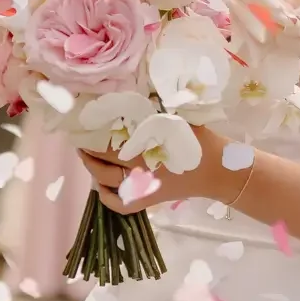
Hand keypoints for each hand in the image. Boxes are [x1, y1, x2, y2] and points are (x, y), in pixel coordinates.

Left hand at [78, 126, 237, 214]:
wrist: (219, 171)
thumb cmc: (200, 142)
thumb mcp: (178, 119)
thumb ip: (155, 110)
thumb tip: (131, 95)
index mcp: (148, 148)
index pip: (111, 143)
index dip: (94, 134)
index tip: (83, 124)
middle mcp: (142, 169)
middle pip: (105, 162)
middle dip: (89, 151)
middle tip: (80, 139)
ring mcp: (144, 187)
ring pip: (109, 182)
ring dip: (93, 170)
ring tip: (86, 157)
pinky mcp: (150, 199)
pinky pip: (122, 205)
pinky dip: (108, 198)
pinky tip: (100, 187)